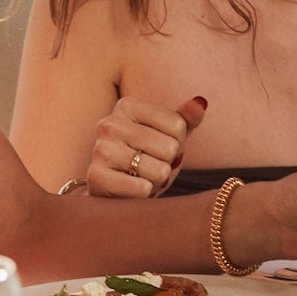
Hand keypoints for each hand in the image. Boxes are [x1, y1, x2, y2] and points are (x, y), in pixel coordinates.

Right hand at [84, 95, 206, 196]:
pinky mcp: (96, 177)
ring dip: (156, 179)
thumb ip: (186, 118)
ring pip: (159, 170)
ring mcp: (100, 150)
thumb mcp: (168, 134)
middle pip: (170, 147)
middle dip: (167, 162)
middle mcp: (110, 123)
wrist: (114, 187)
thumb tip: (200, 102)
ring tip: (141, 176)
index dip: (178, 141)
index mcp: (127, 106)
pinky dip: (145, 193)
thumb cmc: (146, 155)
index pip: (178, 124)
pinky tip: (132, 188)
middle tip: (150, 164)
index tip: (160, 146)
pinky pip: (142, 188)